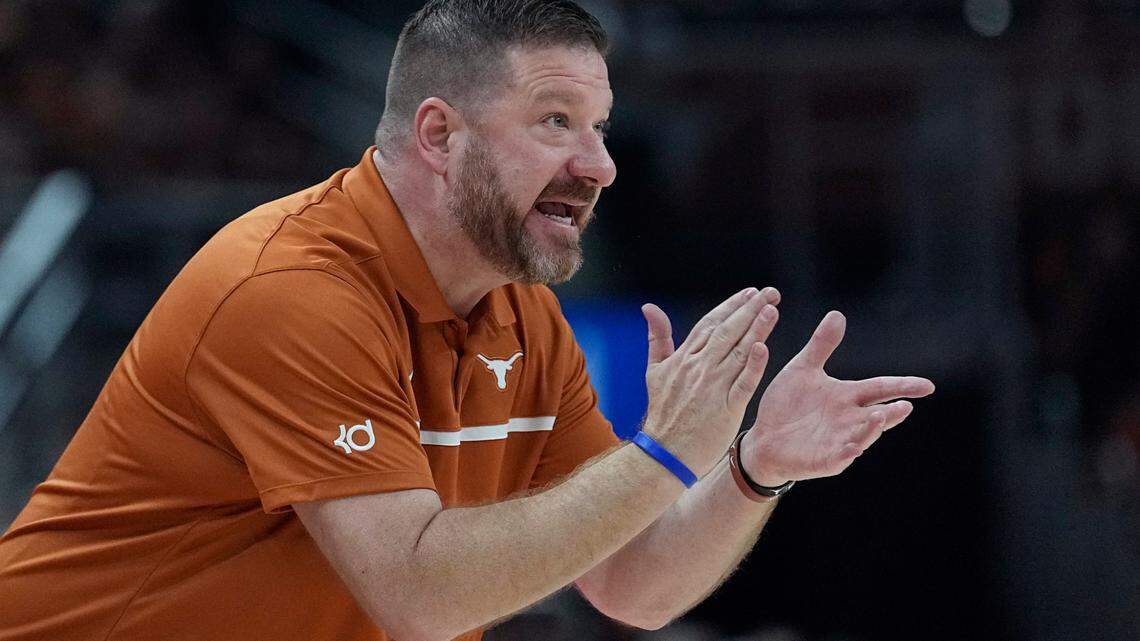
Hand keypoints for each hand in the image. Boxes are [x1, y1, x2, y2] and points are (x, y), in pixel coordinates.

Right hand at [640, 287, 780, 475]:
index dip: (731, 306)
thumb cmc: (663, 413)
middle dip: (749, 309)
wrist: (664, 452)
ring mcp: (713, 387)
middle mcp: (699, 367)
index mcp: (684, 357)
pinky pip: (742, 384)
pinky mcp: (726, 408)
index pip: (711, 323)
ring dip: (755, 329)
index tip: (750, 292)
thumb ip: (657, 338)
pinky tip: (763, 348)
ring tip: (771, 309)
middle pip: (727, 331)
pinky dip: (753, 365)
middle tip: (769, 292)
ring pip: (737, 352)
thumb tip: (649, 307)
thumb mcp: (654, 370)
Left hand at [741, 311, 934, 486]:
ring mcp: (837, 441)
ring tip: (879, 418)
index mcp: (847, 397)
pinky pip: (837, 458)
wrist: (762, 437)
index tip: (928, 385)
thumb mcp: (803, 369)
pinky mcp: (822, 460)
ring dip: (871, 429)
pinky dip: (845, 453)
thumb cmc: (787, 405)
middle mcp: (848, 420)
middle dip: (892, 412)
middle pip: (877, 415)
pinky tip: (852, 449)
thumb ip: (821, 345)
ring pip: (861, 436)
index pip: (881, 388)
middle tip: (906, 406)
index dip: (903, 386)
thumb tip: (837, 314)